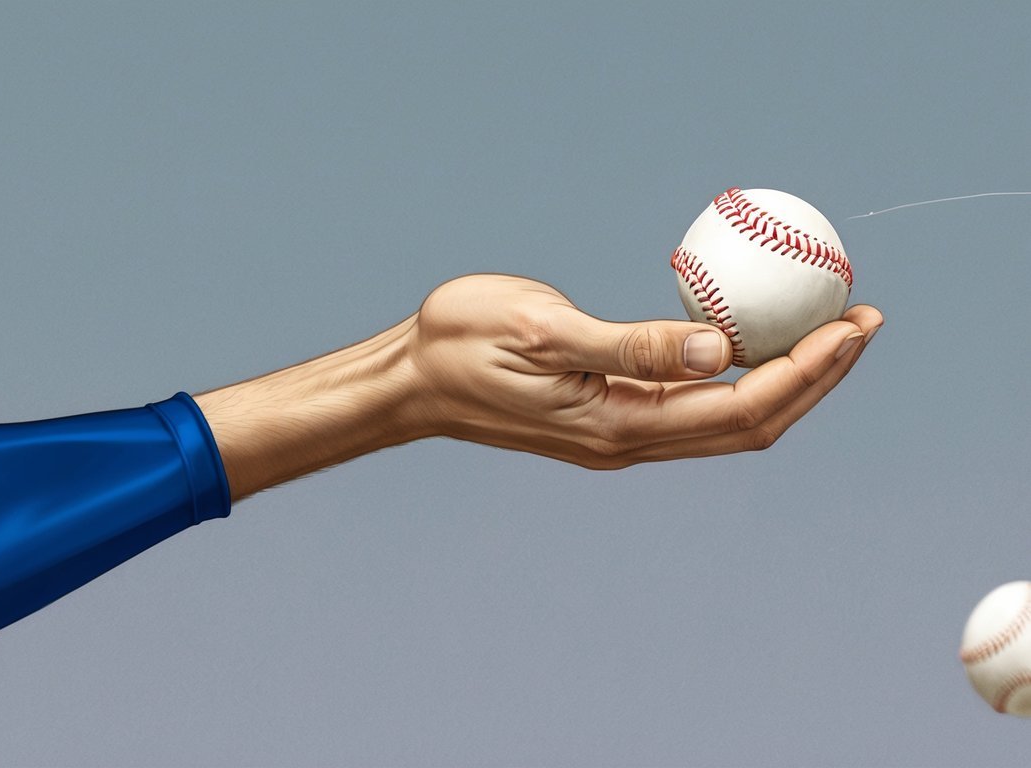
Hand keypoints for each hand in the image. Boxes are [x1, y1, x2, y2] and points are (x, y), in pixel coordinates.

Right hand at [407, 273, 883, 468]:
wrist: (410, 382)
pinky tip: (748, 341)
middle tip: (859, 323)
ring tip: (824, 333)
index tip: (852, 324)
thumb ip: (633, 343)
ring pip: (727, 422)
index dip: (807, 370)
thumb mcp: (543, 328)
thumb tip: (722, 348)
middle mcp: (628, 440)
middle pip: (750, 425)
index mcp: (619, 422)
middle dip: (815, 380)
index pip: (741, 406)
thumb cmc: (460, 344)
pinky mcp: (607, 419)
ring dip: (784, 382)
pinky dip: (738, 379)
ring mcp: (618, 435)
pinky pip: (694, 408)